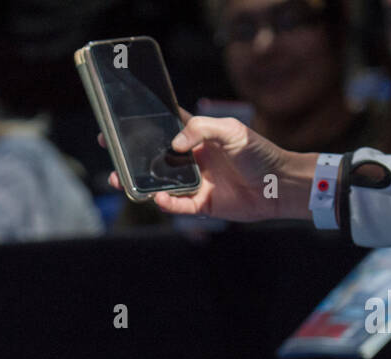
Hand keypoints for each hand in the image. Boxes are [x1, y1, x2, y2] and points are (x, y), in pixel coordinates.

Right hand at [99, 108, 297, 220]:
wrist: (280, 185)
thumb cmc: (260, 153)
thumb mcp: (233, 131)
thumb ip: (202, 129)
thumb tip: (174, 144)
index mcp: (199, 137)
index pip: (166, 127)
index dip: (144, 124)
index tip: (120, 122)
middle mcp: (193, 159)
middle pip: (155, 157)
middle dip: (132, 156)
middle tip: (109, 152)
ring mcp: (196, 182)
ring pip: (160, 183)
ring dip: (139, 182)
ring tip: (120, 180)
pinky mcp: (202, 204)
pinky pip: (177, 205)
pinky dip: (165, 203)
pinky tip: (156, 197)